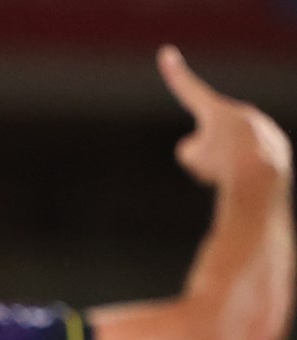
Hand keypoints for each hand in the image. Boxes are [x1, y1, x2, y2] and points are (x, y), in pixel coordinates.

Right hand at [159, 45, 291, 186]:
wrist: (259, 180)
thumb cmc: (220, 165)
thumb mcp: (190, 155)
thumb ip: (193, 148)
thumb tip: (208, 150)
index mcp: (218, 110)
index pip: (188, 89)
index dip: (174, 73)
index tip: (167, 52)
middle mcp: (243, 113)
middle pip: (211, 134)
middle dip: (209, 152)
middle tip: (214, 166)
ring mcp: (264, 129)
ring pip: (233, 149)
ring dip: (228, 164)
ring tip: (232, 175)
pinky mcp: (279, 149)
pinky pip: (254, 161)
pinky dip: (247, 173)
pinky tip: (250, 180)